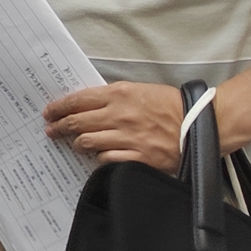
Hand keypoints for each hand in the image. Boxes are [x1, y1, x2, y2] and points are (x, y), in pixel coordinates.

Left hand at [43, 81, 184, 171]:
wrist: (201, 122)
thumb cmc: (171, 105)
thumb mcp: (139, 90)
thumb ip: (112, 97)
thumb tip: (86, 104)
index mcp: (119, 94)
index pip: (77, 100)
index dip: (59, 107)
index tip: (49, 112)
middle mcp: (120, 115)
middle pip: (77, 122)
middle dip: (59, 126)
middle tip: (51, 130)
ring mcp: (128, 137)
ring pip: (87, 142)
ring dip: (77, 143)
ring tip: (74, 144)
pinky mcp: (139, 157)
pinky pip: (107, 160)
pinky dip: (99, 158)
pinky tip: (97, 156)